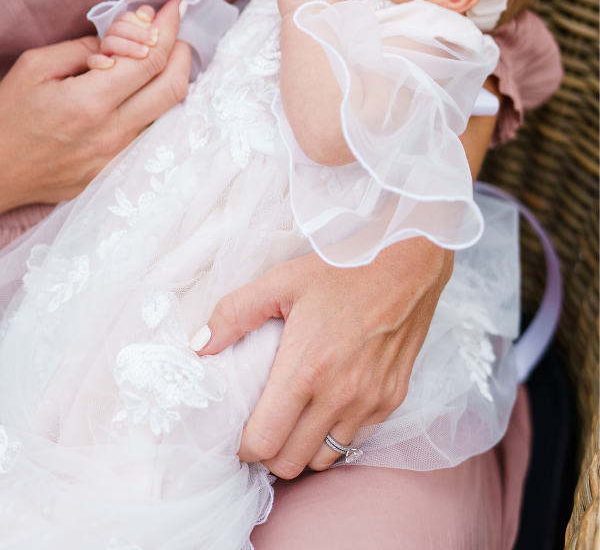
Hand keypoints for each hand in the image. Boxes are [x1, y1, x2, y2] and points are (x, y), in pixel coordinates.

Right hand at [0, 0, 190, 212]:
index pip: (149, 60)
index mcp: (89, 103)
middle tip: (174, 34)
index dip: (167, 30)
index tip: (173, 9)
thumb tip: (126, 37)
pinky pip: (148, 133)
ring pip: (165, 112)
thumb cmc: (9, 115)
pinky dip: (152, 106)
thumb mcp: (36, 67)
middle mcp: (111, 134)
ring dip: (168, 79)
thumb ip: (83, 49)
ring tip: (156, 58)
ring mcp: (116, 158)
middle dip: (182, 52)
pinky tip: (140, 91)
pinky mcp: (115, 172)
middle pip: (172, 88)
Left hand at [193, 239, 452, 477]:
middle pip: (291, 463)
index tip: (239, 431)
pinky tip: (327, 407)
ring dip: (302, 448)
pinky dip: (335, 435)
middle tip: (262, 429)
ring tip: (293, 422)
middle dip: (269, 454)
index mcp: (305, 369)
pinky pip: (356, 439)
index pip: (264, 442)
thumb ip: (234, 314)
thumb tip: (200, 346)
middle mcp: (339, 396)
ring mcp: (369, 402)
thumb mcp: (282, 281)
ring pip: (324, 459)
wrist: (407, 263)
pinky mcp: (392, 400)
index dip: (243, 446)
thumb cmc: (343, 270)